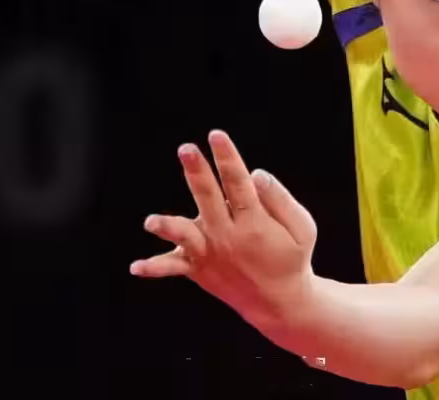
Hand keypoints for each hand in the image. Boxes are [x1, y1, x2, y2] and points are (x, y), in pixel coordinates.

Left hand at [131, 130, 317, 327]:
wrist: (279, 303)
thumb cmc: (291, 257)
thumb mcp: (303, 228)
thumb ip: (281, 200)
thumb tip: (255, 173)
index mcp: (255, 223)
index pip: (239, 183)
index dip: (227, 158)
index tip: (216, 135)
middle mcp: (229, 236)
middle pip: (209, 199)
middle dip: (197, 173)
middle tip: (186, 150)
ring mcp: (210, 253)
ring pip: (186, 237)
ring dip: (168, 227)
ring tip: (151, 222)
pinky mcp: (198, 268)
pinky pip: (174, 268)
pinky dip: (155, 267)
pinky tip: (136, 267)